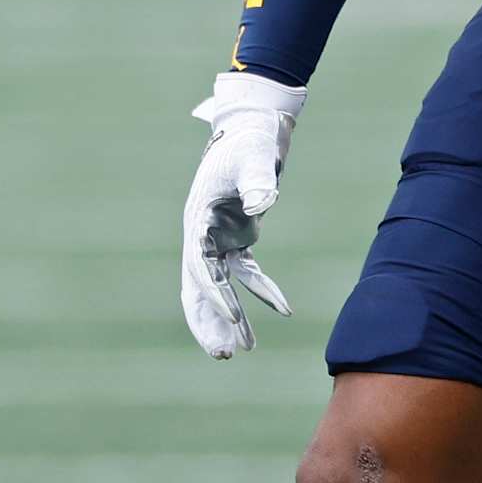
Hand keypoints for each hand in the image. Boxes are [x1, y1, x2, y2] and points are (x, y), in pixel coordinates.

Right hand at [180, 72, 306, 356]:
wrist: (253, 127)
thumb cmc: (250, 138)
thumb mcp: (254, 157)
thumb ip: (257, 180)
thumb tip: (261, 205)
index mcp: (198, 218)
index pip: (200, 266)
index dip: (215, 295)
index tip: (233, 318)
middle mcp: (201, 234)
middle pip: (198, 289)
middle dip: (209, 323)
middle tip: (224, 355)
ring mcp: (217, 239)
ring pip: (218, 289)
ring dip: (229, 319)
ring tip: (242, 352)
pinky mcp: (236, 239)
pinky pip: (246, 274)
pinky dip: (260, 292)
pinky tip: (283, 310)